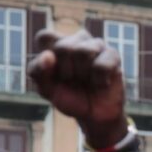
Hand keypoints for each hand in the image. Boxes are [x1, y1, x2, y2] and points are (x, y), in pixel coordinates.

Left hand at [28, 30, 127, 149]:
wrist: (94, 114)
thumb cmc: (69, 97)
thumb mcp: (47, 89)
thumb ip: (38, 72)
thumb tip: (48, 55)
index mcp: (55, 44)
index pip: (44, 37)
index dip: (46, 59)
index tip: (52, 74)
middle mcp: (76, 40)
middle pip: (63, 47)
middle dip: (66, 71)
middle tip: (72, 80)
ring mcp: (96, 45)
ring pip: (83, 52)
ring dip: (83, 74)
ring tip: (87, 80)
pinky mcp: (113, 55)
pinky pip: (102, 65)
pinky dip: (99, 80)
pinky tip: (101, 83)